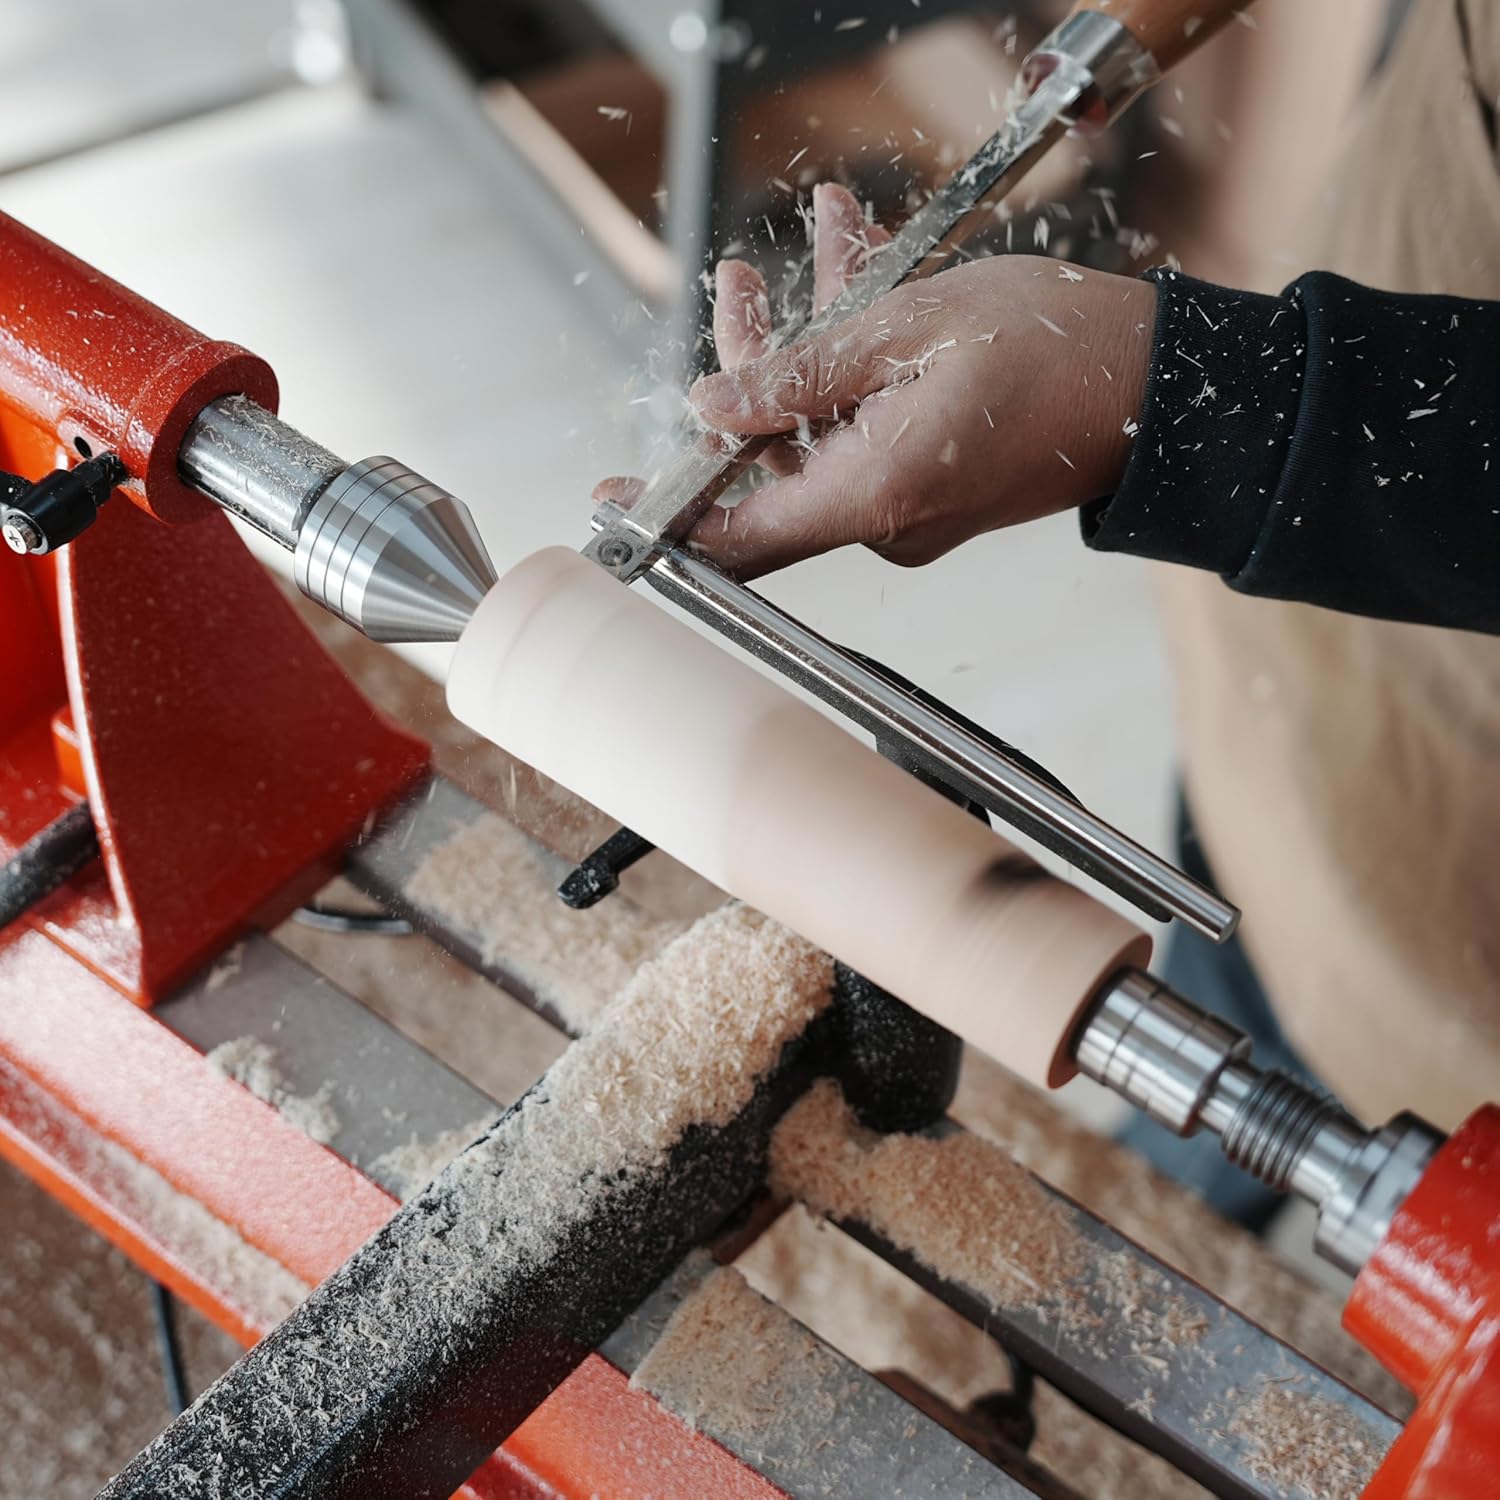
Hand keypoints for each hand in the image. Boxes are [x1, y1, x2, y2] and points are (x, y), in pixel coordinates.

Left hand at [596, 189, 1155, 579]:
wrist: (1154, 387)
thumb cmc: (1056, 351)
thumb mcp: (910, 328)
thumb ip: (800, 372)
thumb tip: (713, 403)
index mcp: (873, 492)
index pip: (740, 537)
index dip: (670, 520)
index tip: (616, 501)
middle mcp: (883, 515)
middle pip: (774, 460)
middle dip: (753, 368)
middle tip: (740, 290)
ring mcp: (907, 503)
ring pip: (823, 429)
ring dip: (813, 343)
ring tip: (826, 244)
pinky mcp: (929, 482)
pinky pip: (867, 426)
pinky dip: (859, 363)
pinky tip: (867, 279)